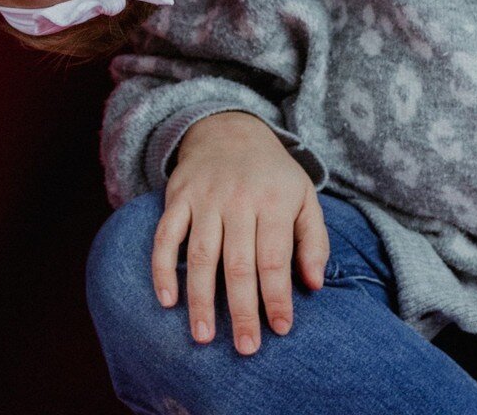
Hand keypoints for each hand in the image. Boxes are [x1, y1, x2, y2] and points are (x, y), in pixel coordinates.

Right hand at [153, 112, 327, 354]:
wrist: (229, 128)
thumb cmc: (272, 174)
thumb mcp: (304, 197)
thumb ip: (313, 240)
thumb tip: (314, 284)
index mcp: (273, 201)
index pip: (275, 259)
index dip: (277, 297)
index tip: (281, 330)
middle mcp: (237, 199)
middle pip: (238, 263)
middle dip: (242, 310)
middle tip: (246, 349)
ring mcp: (203, 197)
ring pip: (201, 254)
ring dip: (200, 298)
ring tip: (203, 337)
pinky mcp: (177, 196)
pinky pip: (165, 235)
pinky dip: (162, 267)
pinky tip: (166, 300)